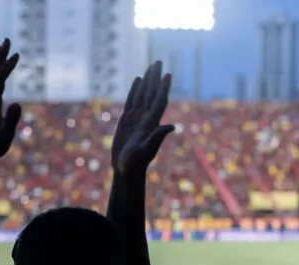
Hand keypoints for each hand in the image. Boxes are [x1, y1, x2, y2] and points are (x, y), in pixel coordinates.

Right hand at [111, 61, 174, 176]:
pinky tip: (138, 80)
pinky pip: (131, 101)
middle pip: (152, 94)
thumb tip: (172, 126)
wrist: (126, 169)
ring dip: (147, 81)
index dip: (163, 88)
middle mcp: (146, 118)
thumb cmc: (136, 163)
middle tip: (159, 62)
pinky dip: (135, 90)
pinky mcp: (126, 120)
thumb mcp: (146, 150)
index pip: (159, 101)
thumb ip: (157, 137)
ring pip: (142, 95)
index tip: (168, 74)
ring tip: (151, 67)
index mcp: (152, 123)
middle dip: (155, 78)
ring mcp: (136, 118)